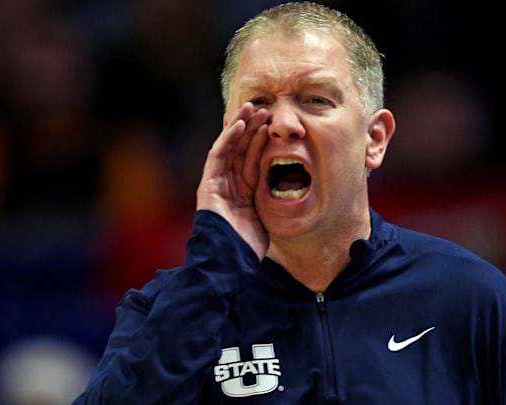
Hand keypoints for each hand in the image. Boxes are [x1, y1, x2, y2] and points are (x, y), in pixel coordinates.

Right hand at [196, 102, 269, 259]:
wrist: (229, 259)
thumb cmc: (249, 246)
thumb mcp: (268, 217)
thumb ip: (273, 201)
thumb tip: (296, 192)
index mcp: (244, 191)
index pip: (253, 159)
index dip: (263, 140)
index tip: (276, 124)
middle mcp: (230, 184)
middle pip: (241, 149)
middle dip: (253, 127)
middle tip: (267, 108)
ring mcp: (218, 183)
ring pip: (230, 147)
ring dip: (241, 126)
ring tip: (254, 107)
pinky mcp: (208, 183)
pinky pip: (218, 155)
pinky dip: (228, 138)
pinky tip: (238, 123)